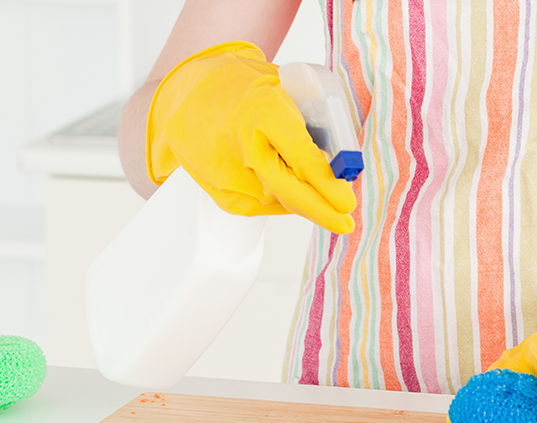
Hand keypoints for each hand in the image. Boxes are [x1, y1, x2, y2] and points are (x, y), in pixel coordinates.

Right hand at [147, 41, 356, 233]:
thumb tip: (341, 164)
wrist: (189, 94)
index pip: (302, 159)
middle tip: (345, 222)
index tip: (347, 203)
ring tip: (308, 184)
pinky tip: (279, 180)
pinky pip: (262, 205)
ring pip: (279, 202)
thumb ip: (311, 123)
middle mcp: (242, 146)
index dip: (328, 186)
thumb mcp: (284, 90)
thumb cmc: (246, 87)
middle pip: (289, 191)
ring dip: (301, 200)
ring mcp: (227, 174)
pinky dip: (279, 198)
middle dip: (321, 211)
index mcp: (263, 111)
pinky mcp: (221, 192)